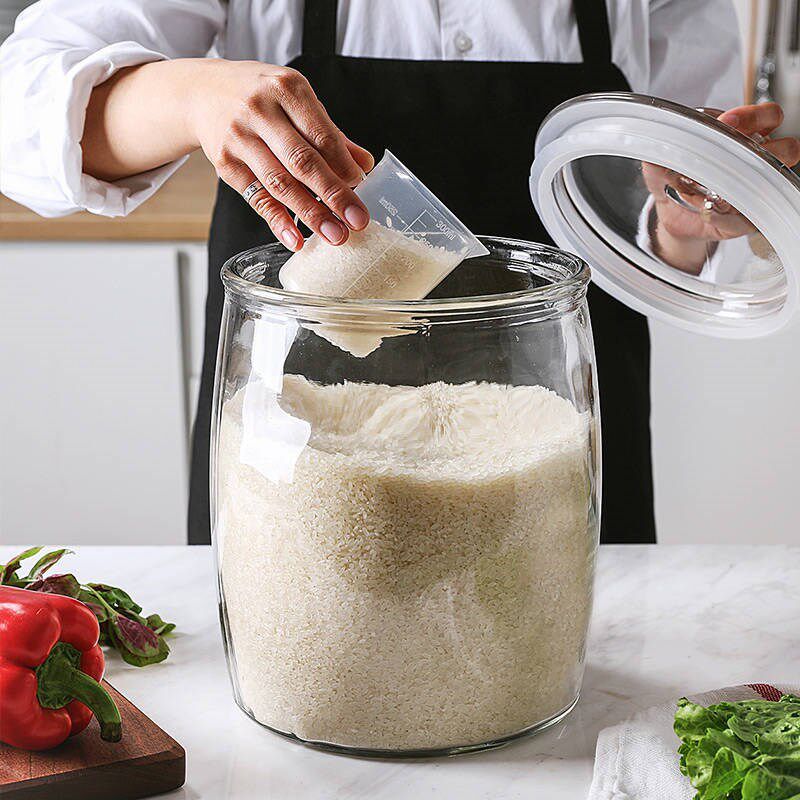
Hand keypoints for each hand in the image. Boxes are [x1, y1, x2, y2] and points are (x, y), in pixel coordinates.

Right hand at [187, 59, 373, 250]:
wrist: (201, 92)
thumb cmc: (259, 97)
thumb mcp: (295, 100)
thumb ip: (329, 132)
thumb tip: (364, 164)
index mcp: (286, 89)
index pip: (321, 134)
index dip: (343, 165)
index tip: (362, 188)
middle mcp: (260, 111)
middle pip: (302, 161)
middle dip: (333, 194)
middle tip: (356, 221)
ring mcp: (239, 138)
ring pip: (279, 183)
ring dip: (310, 213)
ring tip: (334, 235)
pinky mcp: (225, 164)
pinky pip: (256, 198)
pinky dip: (277, 221)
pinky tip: (295, 238)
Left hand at [642, 103, 799, 272]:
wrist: (672, 218)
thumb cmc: (675, 183)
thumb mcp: (660, 167)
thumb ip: (657, 156)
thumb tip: (652, 151)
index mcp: (740, 137)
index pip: (766, 117)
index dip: (753, 116)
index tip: (729, 121)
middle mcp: (755, 161)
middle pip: (785, 146)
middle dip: (769, 147)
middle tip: (736, 145)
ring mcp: (755, 190)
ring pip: (775, 181)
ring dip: (753, 180)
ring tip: (723, 183)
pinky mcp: (748, 219)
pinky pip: (749, 219)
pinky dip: (730, 217)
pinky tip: (710, 213)